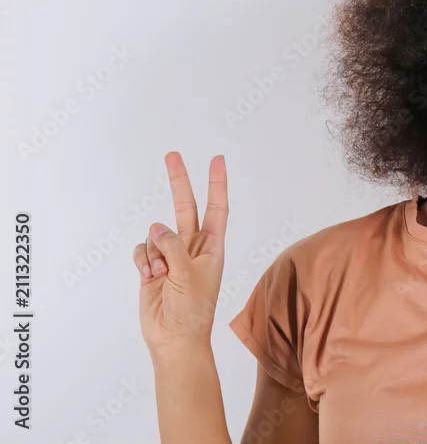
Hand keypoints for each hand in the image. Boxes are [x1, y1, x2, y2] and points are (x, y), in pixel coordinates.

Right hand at [133, 152, 228, 354]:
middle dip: (179, 181)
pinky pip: (142, 250)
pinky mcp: (152, 267)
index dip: (216, 183)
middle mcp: (192, 247)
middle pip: (185, 207)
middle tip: (172, 154)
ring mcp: (170, 256)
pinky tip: (149, 277)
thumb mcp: (189, 273)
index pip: (216, 207)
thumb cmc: (192, 309)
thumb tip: (157, 227)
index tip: (217, 159)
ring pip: (156, 234)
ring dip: (155, 253)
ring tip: (163, 276)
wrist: (174, 339)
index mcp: (212, 246)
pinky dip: (143, 261)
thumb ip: (173, 245)